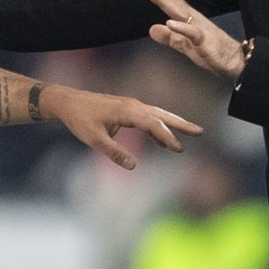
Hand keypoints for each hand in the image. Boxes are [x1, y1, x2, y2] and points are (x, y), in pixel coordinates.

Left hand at [45, 86, 202, 168]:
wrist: (68, 102)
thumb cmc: (79, 119)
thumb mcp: (93, 139)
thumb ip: (114, 152)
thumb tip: (134, 166)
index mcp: (126, 111)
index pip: (153, 123)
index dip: (166, 136)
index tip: (178, 149)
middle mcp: (132, 105)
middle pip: (162, 114)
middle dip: (181, 124)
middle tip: (200, 132)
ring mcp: (130, 105)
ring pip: (157, 114)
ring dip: (173, 123)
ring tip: (189, 134)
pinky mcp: (126, 108)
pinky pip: (148, 117)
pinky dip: (158, 126)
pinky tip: (161, 139)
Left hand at [138, 0, 244, 80]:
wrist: (232, 60)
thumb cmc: (209, 49)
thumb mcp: (183, 44)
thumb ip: (168, 36)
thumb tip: (151, 29)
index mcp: (186, 19)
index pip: (170, 1)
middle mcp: (192, 19)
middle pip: (173, 1)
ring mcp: (198, 28)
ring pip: (180, 12)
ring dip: (165, 2)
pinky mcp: (204, 41)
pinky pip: (192, 33)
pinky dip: (181, 27)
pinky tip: (170, 23)